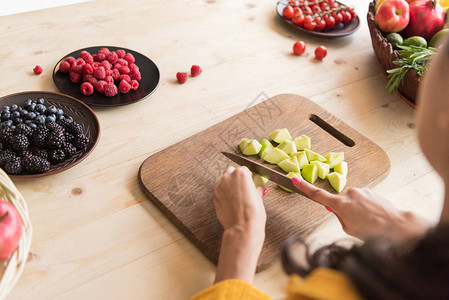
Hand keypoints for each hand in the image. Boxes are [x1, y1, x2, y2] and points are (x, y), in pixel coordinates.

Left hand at [214, 166, 266, 233]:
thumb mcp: (259, 198)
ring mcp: (219, 187)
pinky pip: (220, 193)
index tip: (250, 181)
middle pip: (231, 171)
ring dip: (229, 186)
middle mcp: (228, 178)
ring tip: (237, 198)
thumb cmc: (253, 212)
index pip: (243, 169)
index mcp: (241, 174)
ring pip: (224, 182)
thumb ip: (256, 190)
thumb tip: (259, 189)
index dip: (247, 176)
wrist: (242, 227)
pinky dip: (224, 196)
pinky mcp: (214, 197)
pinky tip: (232, 204)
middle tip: (242, 187)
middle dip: (236, 177)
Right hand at [292, 177, 434, 245]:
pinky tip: (374, 218)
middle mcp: (350, 193)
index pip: (317, 195)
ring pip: (352, 202)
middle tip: (356, 225)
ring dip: (357, 211)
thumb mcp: (349, 229)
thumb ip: (340, 217)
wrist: (397, 226)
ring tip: (368, 223)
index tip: (294, 179)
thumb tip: (337, 209)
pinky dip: (366, 209)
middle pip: (339, 202)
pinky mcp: (371, 192)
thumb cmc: (374, 231)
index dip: (304, 188)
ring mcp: (362, 191)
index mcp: (341, 204)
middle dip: (344, 212)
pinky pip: (363, 200)